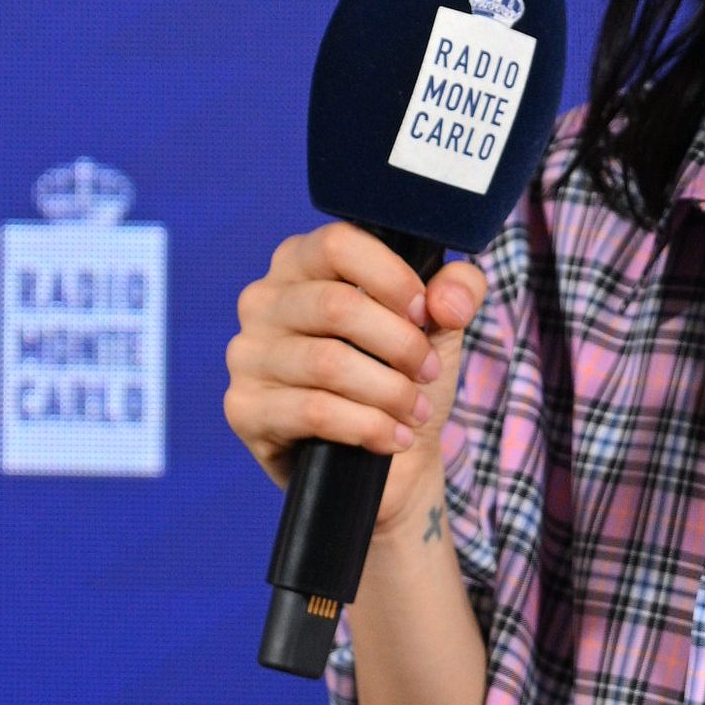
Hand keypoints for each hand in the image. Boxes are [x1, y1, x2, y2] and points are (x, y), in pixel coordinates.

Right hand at [224, 224, 488, 498]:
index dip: (392, 278)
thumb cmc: (402, 375)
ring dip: (389, 392)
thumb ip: (459, 290)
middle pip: (336, 306)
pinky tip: (393, 437)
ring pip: (328, 363)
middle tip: (428, 371)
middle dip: (400, 344)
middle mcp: (263, 301)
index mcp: (301, 263)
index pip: (338, 244)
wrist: (390, 460)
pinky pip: (314, 411)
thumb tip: (447, 302)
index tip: (425, 312)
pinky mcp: (245, 409)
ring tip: (416, 411)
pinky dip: (368, 427)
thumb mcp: (440, 326)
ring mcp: (247, 355)